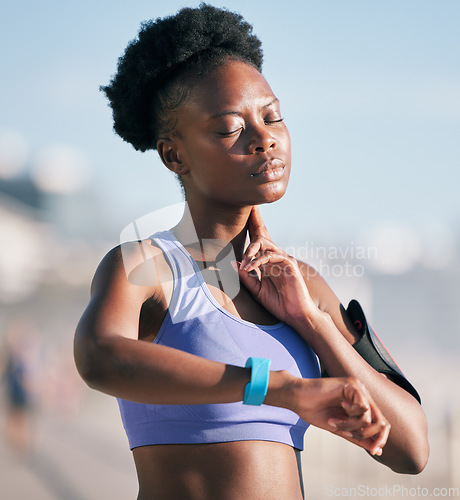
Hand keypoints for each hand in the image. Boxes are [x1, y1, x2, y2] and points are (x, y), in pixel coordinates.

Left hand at [238, 206, 320, 326]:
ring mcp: (284, 259)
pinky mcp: (289, 264)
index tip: (248, 210)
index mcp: (268, 262)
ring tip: (243, 260)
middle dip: (253, 223)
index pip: (259, 240)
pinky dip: (258, 261)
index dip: (254, 225)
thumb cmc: (278, 303)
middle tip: (244, 214)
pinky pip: (271, 257)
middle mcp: (276, 257)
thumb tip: (234, 264)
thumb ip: (247, 277)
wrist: (296, 315)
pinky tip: (249, 267)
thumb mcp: (257, 289)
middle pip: (262, 235)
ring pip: (265, 244)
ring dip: (250, 250)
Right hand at [281, 374, 389, 455]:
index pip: (381, 423)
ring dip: (352, 425)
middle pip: (381, 421)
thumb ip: (358, 437)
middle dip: (368, 435)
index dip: (380, 439)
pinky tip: (339, 408)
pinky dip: (350, 415)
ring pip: (370, 417)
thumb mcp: (340, 428)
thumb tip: (377, 449)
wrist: (297, 398)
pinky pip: (363, 407)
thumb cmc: (314, 411)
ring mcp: (358, 388)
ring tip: (335, 422)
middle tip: (348, 435)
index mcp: (360, 404)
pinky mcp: (352, 384)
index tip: (375, 452)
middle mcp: (362, 395)